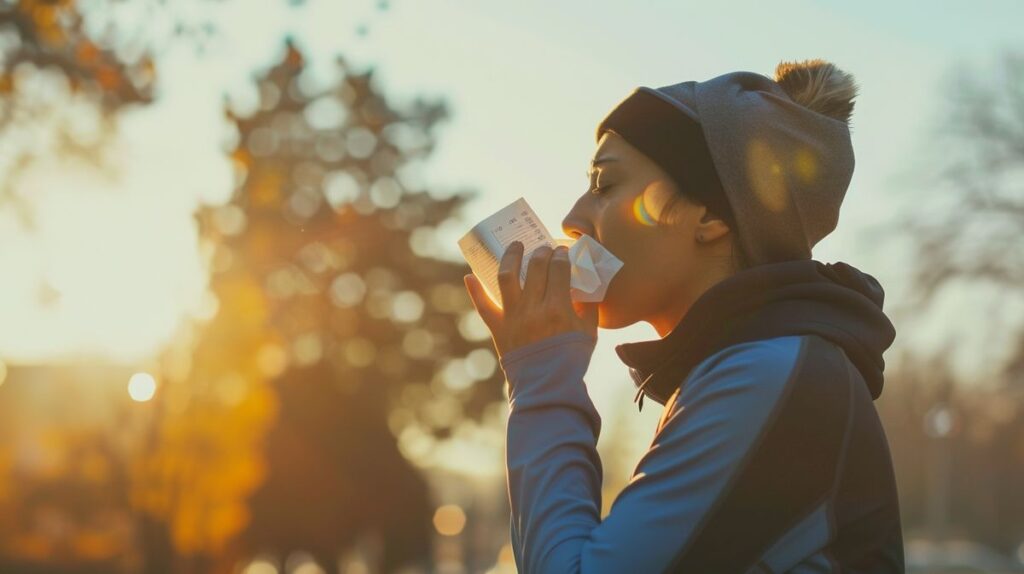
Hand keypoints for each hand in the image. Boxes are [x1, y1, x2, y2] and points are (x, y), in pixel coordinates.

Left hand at [464, 241, 598, 357]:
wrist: (546, 387)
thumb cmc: (570, 360)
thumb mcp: (588, 333)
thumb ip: (589, 307)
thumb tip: (589, 283)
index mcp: (558, 309)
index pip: (559, 269)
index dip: (561, 255)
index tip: (562, 250)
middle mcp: (533, 309)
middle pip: (535, 267)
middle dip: (541, 252)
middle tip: (544, 248)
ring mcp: (513, 317)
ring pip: (506, 277)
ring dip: (510, 256)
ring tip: (515, 246)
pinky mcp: (498, 328)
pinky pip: (483, 306)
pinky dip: (475, 291)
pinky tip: (469, 276)